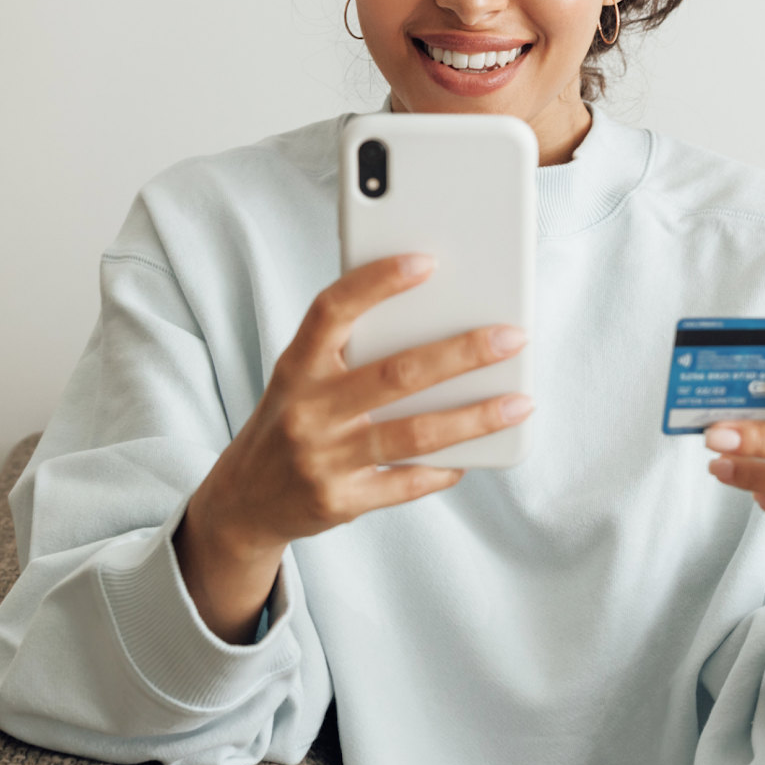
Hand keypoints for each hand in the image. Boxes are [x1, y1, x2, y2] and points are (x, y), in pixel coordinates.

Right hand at [177, 253, 530, 639]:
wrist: (244, 501)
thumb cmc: (291, 421)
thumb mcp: (301, 378)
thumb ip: (349, 350)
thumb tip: (435, 322)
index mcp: (296, 367)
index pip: (331, 311)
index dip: (376, 282)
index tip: (426, 262)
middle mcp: (307, 411)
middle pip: (395, 374)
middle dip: (462, 353)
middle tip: (512, 337)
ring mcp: (323, 460)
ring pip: (414, 433)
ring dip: (475, 417)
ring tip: (520, 402)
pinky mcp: (341, 502)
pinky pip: (407, 484)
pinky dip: (446, 468)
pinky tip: (477, 454)